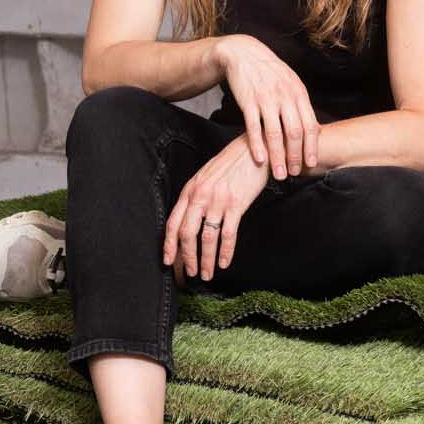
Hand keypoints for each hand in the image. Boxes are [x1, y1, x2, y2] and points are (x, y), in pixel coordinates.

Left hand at [165, 140, 270, 281]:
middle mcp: (200, 196)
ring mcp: (218, 200)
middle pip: (186, 234)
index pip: (173, 222)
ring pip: (206, 238)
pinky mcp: (236, 204)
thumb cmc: (232, 163)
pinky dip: (226, 252)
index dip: (169, 245)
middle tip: (190, 273)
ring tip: (207, 274)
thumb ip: (197, 196)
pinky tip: (225, 262)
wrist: (255, 149)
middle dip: (186, 258)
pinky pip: (228, 234)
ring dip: (206, 260)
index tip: (169, 261)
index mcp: (190, 189)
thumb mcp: (207, 176)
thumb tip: (189, 220)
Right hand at [216, 34, 321, 178]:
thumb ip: (302, 106)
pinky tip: (260, 160)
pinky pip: (254, 127)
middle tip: (294, 173)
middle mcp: (285, 97)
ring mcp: (266, 99)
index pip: (310, 125)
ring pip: (275, 133)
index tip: (311, 164)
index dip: (311, 147)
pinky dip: (257, 145)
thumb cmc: (270, 72)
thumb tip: (315, 130)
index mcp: (299, 94)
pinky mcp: (248, 101)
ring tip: (279, 174)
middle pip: (295, 132)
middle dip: (296, 156)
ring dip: (278, 157)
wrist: (244, 53)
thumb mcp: (291, 84)